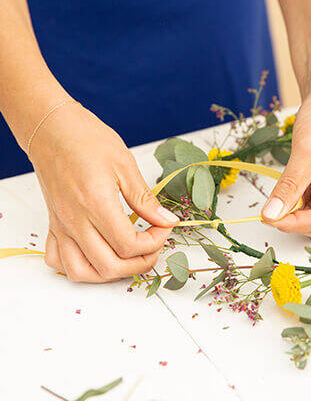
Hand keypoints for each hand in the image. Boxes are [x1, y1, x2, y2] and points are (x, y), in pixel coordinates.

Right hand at [30, 102, 178, 281]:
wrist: (52, 129)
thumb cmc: (87, 139)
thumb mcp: (124, 165)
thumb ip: (145, 199)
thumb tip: (168, 221)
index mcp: (96, 204)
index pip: (129, 245)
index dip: (155, 242)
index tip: (165, 227)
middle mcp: (75, 221)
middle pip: (109, 266)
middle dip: (140, 263)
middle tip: (154, 245)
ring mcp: (61, 225)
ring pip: (81, 272)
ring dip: (110, 272)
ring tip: (129, 256)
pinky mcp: (53, 224)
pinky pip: (58, 260)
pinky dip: (79, 266)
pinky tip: (96, 253)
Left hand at [262, 93, 310, 240]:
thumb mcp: (305, 155)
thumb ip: (289, 188)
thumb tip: (270, 216)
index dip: (295, 223)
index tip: (270, 219)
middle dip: (298, 221)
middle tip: (271, 211)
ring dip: (298, 212)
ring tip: (282, 194)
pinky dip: (300, 201)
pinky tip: (292, 187)